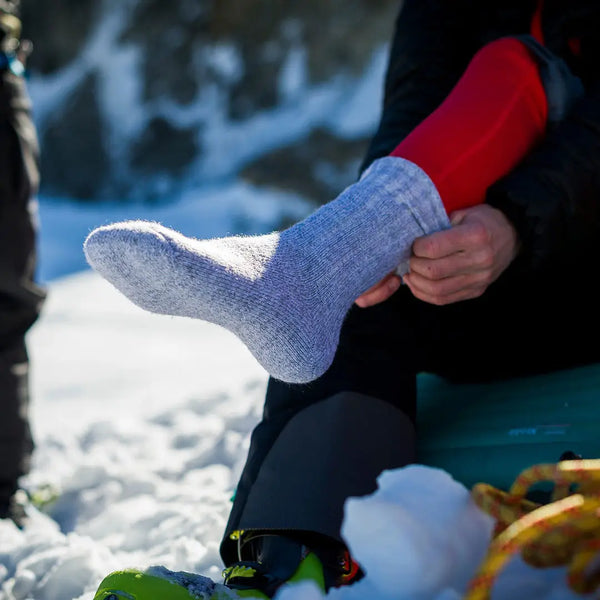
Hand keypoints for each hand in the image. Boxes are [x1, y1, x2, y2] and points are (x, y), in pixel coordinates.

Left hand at [355, 204, 519, 307]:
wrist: (513, 235)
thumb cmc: (483, 220)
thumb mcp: (464, 213)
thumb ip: (440, 225)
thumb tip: (411, 238)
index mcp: (476, 236)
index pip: (434, 248)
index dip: (416, 248)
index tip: (413, 244)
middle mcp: (480, 260)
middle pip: (433, 272)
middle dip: (414, 266)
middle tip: (409, 259)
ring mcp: (479, 279)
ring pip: (437, 290)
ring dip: (416, 283)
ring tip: (409, 273)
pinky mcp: (476, 291)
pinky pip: (444, 299)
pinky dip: (424, 294)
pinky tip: (416, 284)